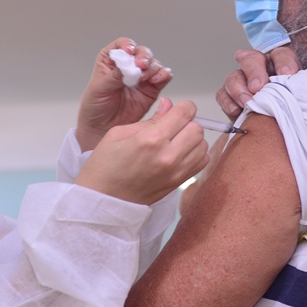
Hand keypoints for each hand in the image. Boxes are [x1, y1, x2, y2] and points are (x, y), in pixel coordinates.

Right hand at [75, 99, 208, 205]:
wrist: (103, 199)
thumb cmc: (105, 167)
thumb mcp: (119, 133)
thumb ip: (150, 119)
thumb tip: (169, 106)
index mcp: (151, 140)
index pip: (185, 113)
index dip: (184, 107)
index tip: (178, 109)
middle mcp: (168, 156)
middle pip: (197, 128)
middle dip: (188, 122)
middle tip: (174, 126)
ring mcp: (176, 172)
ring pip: (203, 145)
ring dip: (193, 139)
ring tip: (176, 141)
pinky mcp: (178, 183)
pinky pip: (201, 162)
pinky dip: (195, 154)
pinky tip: (180, 153)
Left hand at [76, 37, 172, 151]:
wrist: (101, 129)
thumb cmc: (95, 107)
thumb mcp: (99, 88)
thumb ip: (114, 75)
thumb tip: (127, 65)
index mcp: (111, 60)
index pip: (122, 45)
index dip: (127, 45)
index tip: (129, 51)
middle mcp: (128, 66)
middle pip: (141, 52)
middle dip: (143, 56)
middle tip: (141, 66)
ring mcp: (141, 77)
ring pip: (153, 64)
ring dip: (152, 67)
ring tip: (146, 77)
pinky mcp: (152, 89)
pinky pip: (163, 77)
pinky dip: (163, 75)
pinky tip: (157, 80)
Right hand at [215, 46, 300, 118]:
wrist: (274, 130)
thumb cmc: (287, 111)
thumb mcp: (297, 102)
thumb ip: (295, 95)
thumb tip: (295, 95)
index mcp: (279, 66)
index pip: (281, 56)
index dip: (284, 63)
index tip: (288, 75)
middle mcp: (259, 69)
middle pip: (252, 59)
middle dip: (254, 72)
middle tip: (258, 87)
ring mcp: (242, 81)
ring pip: (234, 76)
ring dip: (239, 89)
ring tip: (247, 103)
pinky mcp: (229, 96)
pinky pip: (223, 94)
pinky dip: (227, 102)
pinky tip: (236, 110)